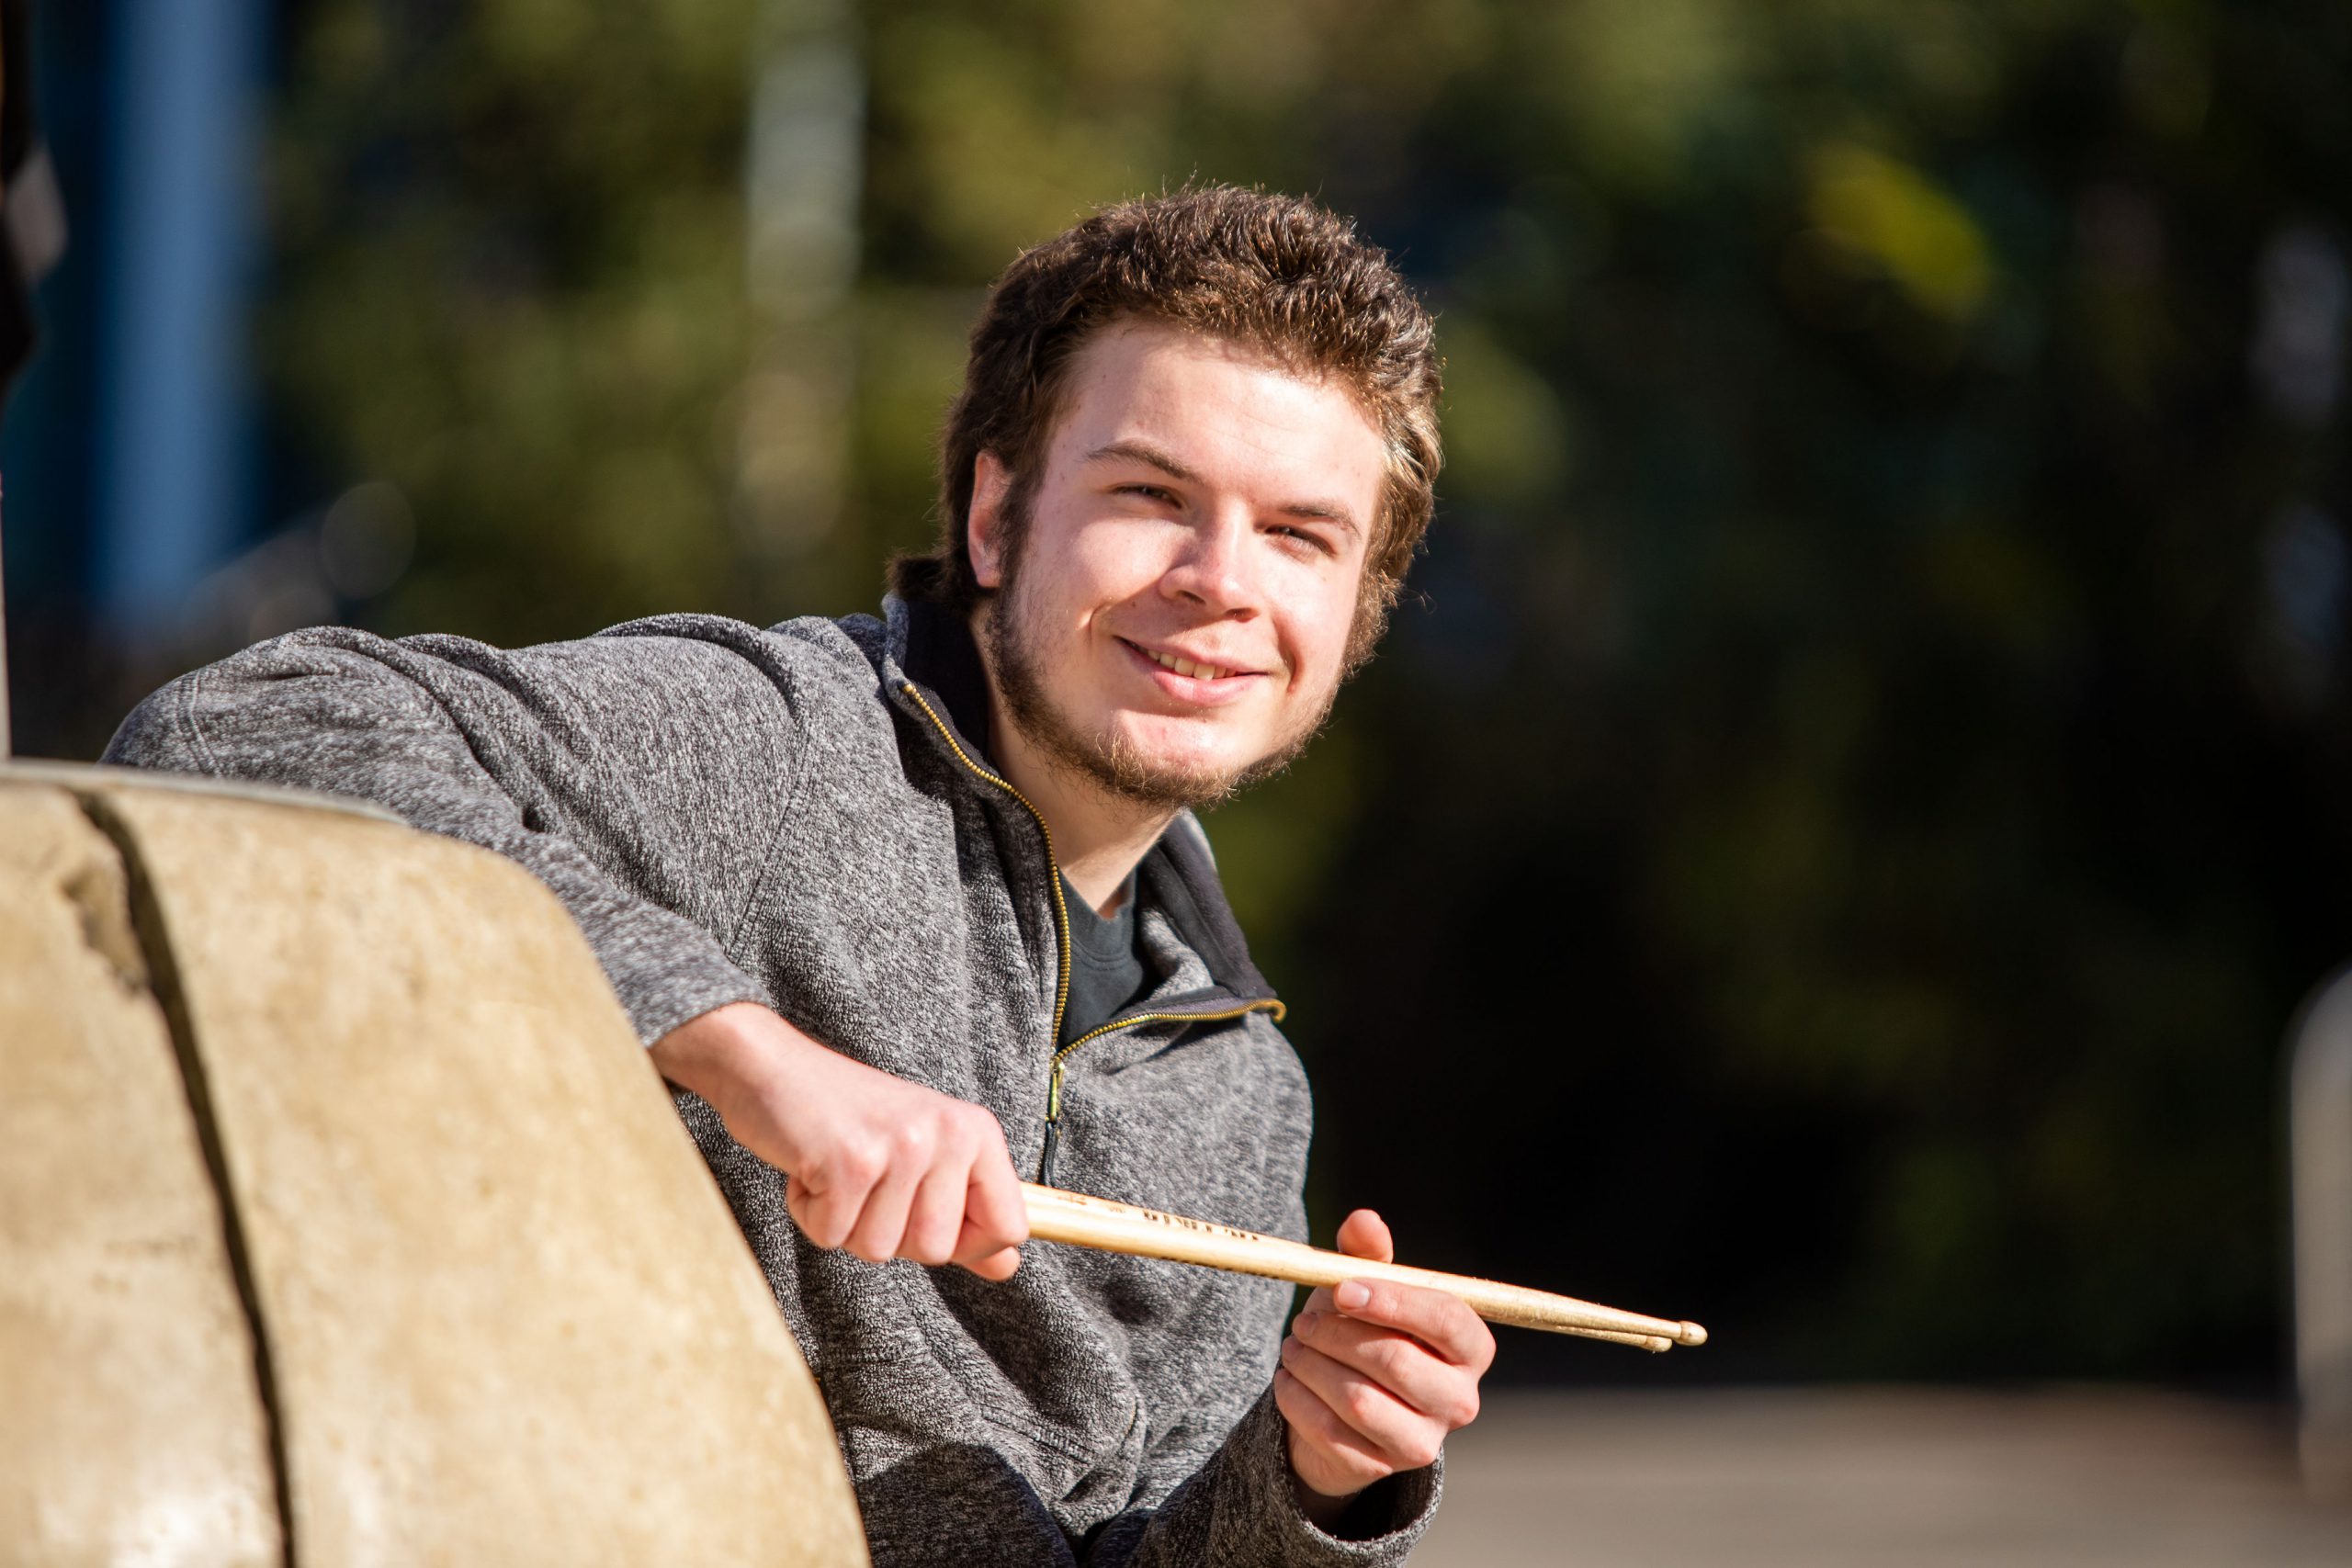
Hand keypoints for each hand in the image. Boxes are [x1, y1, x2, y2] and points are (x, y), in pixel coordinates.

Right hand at [650, 1001, 1026, 1279]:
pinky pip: (833, 1236)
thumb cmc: (846, 1115)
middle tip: (866, 1182)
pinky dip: (811, 1214)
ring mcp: (902, 1146)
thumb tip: (1008, 1269)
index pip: (1010, 1227)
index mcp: (976, 1131)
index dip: (969, 1246)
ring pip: (880, 1250)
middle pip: (936, 1249)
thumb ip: (966, 1210)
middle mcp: (949, 1134)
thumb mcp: (922, 1152)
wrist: (770, 1065)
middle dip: (889, 1233)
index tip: (926, 1220)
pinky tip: (810, 1169)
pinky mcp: (850, 1161)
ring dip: (845, 1223)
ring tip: (836, 1171)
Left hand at [1274, 1210, 1494, 1528]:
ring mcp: (1424, 1441)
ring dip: (1312, 1367)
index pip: (1446, 1319)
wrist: (1339, 1408)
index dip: (1393, 1301)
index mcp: (1470, 1346)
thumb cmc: (1362, 1332)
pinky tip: (1288, 1379)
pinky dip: (1297, 1399)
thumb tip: (1363, 1220)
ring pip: (1360, 1401)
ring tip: (1293, 1347)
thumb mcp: (1364, 1289)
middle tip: (1303, 1321)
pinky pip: (1331, 1433)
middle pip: (1398, 1362)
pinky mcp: (1383, 1470)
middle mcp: (1459, 1398)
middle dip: (1338, 1335)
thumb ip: (1366, 1254)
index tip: (1341, 1289)